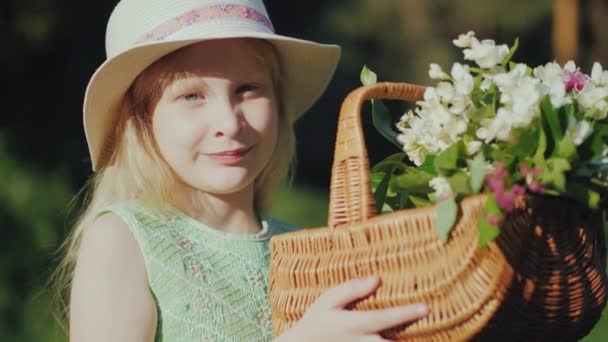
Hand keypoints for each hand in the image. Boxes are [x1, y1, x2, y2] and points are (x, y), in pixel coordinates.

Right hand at [276, 276, 427, 341]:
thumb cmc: (317, 322)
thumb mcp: (327, 301)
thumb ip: (351, 289)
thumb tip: (377, 279)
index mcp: (354, 325)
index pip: (385, 318)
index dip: (406, 313)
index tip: (426, 308)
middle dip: (413, 338)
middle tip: (433, 324)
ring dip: (406, 341)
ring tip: (427, 335)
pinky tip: (403, 338)